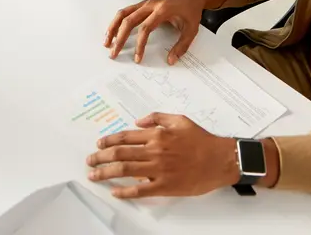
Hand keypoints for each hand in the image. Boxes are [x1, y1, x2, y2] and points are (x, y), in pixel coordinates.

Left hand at [86, 114, 237, 198]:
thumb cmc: (202, 140)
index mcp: (157, 135)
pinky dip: (125, 191)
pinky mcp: (165, 186)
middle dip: (101, 157)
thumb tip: (138, 122)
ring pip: (125, 170)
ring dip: (106, 173)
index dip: (109, 141)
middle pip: (120, 153)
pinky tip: (115, 192)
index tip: (99, 145)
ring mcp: (158, 169)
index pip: (125, 137)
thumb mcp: (180, 120)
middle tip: (90, 160)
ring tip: (94, 175)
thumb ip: (158, 118)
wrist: (220, 159)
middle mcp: (154, 151)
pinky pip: (140, 190)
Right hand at [103, 0, 226, 64]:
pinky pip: (126, 11)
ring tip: (107, 42)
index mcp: (162, 10)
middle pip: (129, 20)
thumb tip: (170, 60)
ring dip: (113, 28)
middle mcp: (150, 5)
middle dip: (119, 38)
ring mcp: (145, 3)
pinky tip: (113, 32)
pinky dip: (117, 22)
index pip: (145, 28)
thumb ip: (181, 46)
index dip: (139, 44)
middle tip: (114, 53)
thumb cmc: (191, 11)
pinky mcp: (143, 4)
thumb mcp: (191, 29)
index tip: (137, 58)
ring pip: (123, 13)